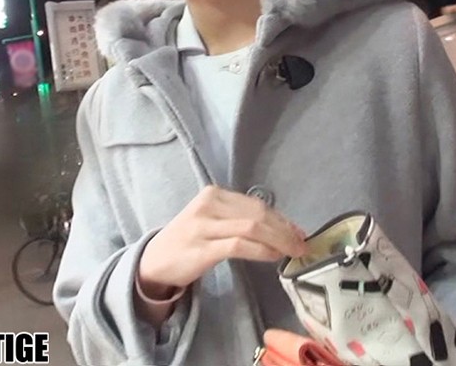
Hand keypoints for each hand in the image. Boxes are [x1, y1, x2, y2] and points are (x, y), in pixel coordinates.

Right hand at [137, 185, 307, 292]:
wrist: (154, 261)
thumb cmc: (189, 240)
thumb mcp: (213, 221)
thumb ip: (242, 220)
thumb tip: (283, 227)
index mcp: (214, 194)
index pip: (256, 204)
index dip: (282, 218)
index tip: (299, 231)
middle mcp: (208, 205)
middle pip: (257, 214)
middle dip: (285, 230)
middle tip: (302, 244)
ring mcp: (203, 226)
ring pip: (252, 228)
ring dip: (278, 240)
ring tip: (292, 251)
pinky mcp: (201, 248)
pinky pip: (239, 246)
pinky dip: (261, 251)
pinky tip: (273, 257)